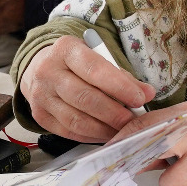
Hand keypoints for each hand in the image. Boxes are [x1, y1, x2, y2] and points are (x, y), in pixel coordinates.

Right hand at [19, 35, 155, 141]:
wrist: (39, 68)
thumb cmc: (76, 63)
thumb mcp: (96, 57)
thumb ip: (121, 75)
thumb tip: (147, 94)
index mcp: (65, 50)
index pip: (95, 69)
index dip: (119, 86)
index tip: (140, 99)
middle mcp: (48, 71)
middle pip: (85, 97)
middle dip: (114, 112)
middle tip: (133, 120)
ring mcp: (40, 96)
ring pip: (76, 119)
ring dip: (104, 128)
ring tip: (123, 130)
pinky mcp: (39, 116)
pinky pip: (69, 132)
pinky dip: (91, 136)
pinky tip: (106, 134)